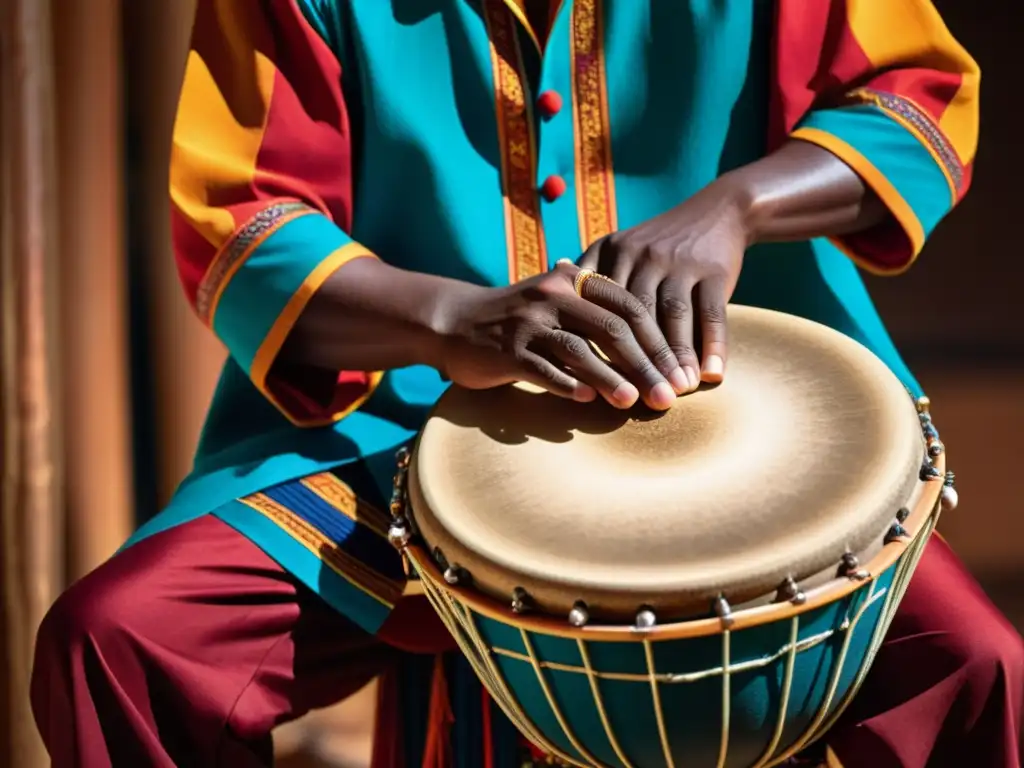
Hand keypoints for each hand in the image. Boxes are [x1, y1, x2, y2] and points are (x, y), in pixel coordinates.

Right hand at [436, 262, 690, 409]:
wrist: (454, 322)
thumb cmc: (518, 320)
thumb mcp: (559, 304)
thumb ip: (598, 316)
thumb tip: (655, 353)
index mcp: (574, 281)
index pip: (629, 307)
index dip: (659, 341)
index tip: (681, 373)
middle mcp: (554, 296)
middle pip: (611, 329)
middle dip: (644, 365)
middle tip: (668, 396)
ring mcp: (528, 322)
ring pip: (579, 350)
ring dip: (610, 378)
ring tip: (633, 402)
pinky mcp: (506, 350)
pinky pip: (541, 369)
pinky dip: (566, 384)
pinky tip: (585, 400)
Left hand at [578, 180, 749, 386]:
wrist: (717, 212)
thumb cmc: (658, 244)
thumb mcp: (618, 249)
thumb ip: (589, 277)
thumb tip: (559, 310)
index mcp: (611, 253)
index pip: (599, 306)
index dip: (597, 346)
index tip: (594, 382)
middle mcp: (642, 255)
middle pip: (636, 316)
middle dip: (638, 360)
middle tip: (641, 398)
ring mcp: (679, 261)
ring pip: (674, 317)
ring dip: (676, 358)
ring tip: (677, 392)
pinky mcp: (714, 268)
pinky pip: (712, 312)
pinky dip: (713, 345)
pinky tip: (711, 375)